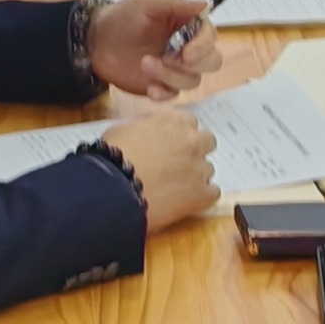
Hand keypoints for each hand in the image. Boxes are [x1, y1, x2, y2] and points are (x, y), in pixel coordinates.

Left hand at [86, 0, 220, 98]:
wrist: (95, 42)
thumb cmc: (121, 17)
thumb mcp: (145, 5)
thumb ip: (175, 5)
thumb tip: (204, 4)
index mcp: (186, 24)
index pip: (209, 36)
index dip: (203, 46)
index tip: (186, 53)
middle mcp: (187, 47)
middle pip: (211, 61)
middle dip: (193, 64)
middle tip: (167, 59)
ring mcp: (176, 68)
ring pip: (193, 80)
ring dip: (172, 76)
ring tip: (145, 64)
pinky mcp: (163, 85)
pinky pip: (175, 95)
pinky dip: (164, 93)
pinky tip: (150, 88)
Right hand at [98, 108, 218, 233]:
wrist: (114, 188)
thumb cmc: (111, 157)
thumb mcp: (124, 129)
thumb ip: (145, 129)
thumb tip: (147, 137)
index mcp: (173, 121)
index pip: (188, 123)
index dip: (179, 135)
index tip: (170, 144)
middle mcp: (192, 140)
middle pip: (206, 142)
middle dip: (195, 151)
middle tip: (177, 164)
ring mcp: (199, 168)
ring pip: (208, 169)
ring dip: (195, 175)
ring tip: (175, 188)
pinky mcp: (201, 195)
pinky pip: (212, 193)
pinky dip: (201, 197)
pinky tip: (186, 202)